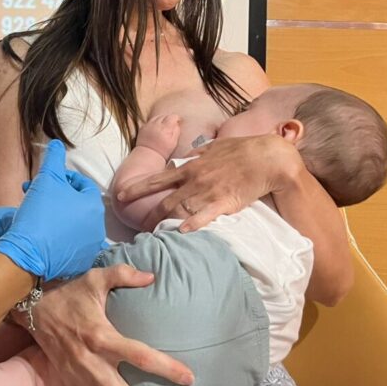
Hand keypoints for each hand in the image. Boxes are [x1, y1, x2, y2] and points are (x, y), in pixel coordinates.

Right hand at [0, 139, 104, 280]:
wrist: (27, 252)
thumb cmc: (39, 212)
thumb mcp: (46, 178)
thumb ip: (54, 157)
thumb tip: (57, 143)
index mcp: (93, 205)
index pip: (81, 184)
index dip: (62, 179)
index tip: (45, 182)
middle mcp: (97, 227)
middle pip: (78, 205)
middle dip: (58, 197)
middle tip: (38, 196)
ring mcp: (89, 248)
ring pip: (74, 225)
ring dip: (59, 216)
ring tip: (39, 214)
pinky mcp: (79, 264)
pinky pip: (71, 244)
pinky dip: (59, 237)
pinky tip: (43, 234)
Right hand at [20, 263, 192, 385]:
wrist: (32, 309)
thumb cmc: (67, 294)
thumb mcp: (94, 279)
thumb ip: (123, 275)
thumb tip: (152, 276)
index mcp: (101, 335)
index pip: (140, 356)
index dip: (167, 369)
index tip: (188, 377)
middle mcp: (90, 361)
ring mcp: (78, 375)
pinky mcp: (69, 383)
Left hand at [115, 134, 304, 231]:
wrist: (265, 157)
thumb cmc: (240, 150)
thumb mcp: (212, 148)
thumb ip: (196, 154)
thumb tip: (185, 157)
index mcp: (190, 167)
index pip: (156, 179)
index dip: (137, 188)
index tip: (121, 196)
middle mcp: (193, 180)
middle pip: (165, 201)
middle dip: (149, 215)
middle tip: (138, 227)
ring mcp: (207, 192)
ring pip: (180, 210)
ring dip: (167, 224)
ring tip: (155, 237)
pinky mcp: (223, 202)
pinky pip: (204, 216)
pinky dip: (192, 225)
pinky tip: (181, 233)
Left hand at [135, 114, 180, 158]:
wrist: (148, 156)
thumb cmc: (162, 151)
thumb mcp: (173, 142)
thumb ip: (176, 131)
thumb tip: (177, 124)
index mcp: (165, 128)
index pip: (172, 117)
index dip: (177, 118)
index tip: (179, 120)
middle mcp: (156, 124)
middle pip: (164, 116)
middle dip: (169, 118)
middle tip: (172, 123)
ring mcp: (148, 125)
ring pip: (156, 117)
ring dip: (161, 119)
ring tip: (164, 124)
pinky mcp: (142, 127)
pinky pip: (150, 121)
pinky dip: (154, 122)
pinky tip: (156, 127)